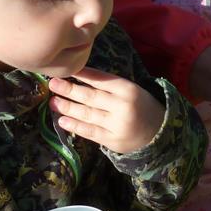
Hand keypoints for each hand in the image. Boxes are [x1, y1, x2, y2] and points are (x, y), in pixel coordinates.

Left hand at [49, 68, 164, 152]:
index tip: (65, 70)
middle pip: (91, 97)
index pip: (100, 79)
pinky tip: (62, 121)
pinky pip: (90, 132)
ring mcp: (117, 125)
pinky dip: (75, 126)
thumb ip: (108, 85)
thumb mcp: (129, 90)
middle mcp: (122, 106)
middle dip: (69, 90)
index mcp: (128, 89)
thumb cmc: (139, 106)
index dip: (81, 74)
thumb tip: (77, 75)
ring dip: (68, 107)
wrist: (158, 132)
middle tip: (53, 84)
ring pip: (87, 114)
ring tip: (53, 102)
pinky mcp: (112, 140)